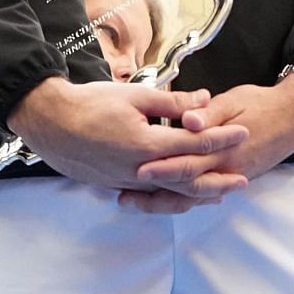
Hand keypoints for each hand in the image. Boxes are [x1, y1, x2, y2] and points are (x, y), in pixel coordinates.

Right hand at [6, 77, 250, 201]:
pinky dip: (170, 197)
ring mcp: (124, 181)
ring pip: (167, 194)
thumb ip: (173, 102)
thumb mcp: (135, 96)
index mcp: (146, 145)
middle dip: (217, 180)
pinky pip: (149, 196)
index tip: (244, 133)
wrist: (49, 122)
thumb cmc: (91, 104)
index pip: (193, 144)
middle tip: (243, 179)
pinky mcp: (113, 184)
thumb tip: (205, 100)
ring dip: (196, 195)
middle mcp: (137, 169)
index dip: (221, 139)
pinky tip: (180, 195)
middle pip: (186, 180)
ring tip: (220, 195)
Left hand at [120, 76, 293, 209]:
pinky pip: (204, 195)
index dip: (162, 168)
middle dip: (153, 193)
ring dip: (163, 202)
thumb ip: (210, 112)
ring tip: (135, 203)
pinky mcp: (233, 178)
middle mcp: (227, 168)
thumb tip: (187, 120)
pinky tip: (164, 200)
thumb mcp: (235, 99)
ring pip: (193, 197)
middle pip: (185, 187)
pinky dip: (183, 200)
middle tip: (123, 197)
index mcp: (225, 147)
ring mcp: (231, 176)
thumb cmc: (262, 103)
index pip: (188, 162)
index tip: (136, 170)